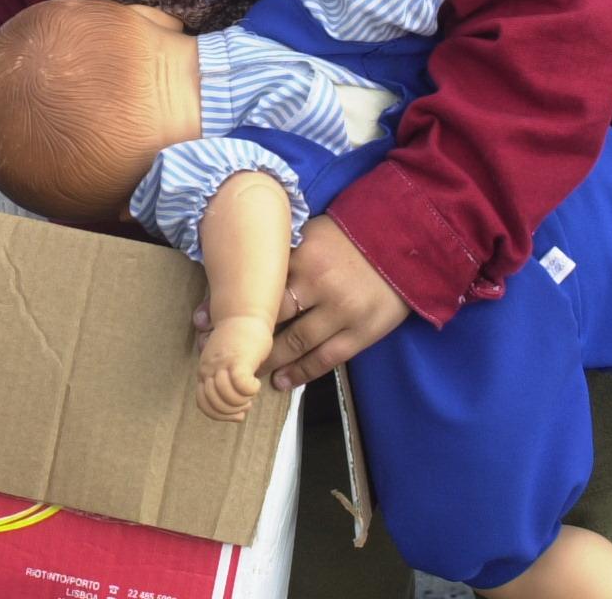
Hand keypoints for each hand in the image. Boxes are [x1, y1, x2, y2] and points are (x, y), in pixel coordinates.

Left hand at [192, 217, 410, 391]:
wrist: (410, 241)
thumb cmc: (354, 236)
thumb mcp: (315, 230)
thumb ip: (285, 250)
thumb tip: (244, 265)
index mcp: (303, 254)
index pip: (257, 283)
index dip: (227, 304)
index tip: (201, 319)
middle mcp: (319, 283)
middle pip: (270, 316)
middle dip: (242, 336)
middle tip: (217, 351)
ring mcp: (342, 310)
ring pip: (295, 343)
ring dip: (267, 360)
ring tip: (247, 371)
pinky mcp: (363, 331)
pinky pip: (326, 358)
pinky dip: (301, 373)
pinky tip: (281, 381)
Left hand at [197, 315, 272, 420]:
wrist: (245, 313)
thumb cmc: (241, 339)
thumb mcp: (226, 363)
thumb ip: (224, 380)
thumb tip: (234, 405)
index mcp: (205, 371)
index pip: (203, 404)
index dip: (220, 414)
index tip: (236, 413)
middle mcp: (209, 368)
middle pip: (214, 403)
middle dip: (231, 411)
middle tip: (246, 404)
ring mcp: (221, 364)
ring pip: (225, 398)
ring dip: (241, 403)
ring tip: (250, 396)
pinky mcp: (238, 359)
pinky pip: (241, 386)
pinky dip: (250, 391)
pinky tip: (256, 385)